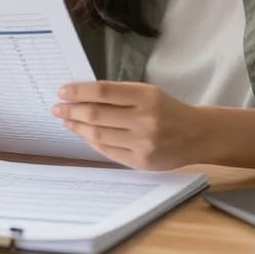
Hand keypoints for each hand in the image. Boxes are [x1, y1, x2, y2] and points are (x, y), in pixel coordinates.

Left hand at [51, 81, 203, 169]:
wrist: (197, 135)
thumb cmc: (168, 110)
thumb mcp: (148, 93)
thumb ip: (119, 95)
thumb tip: (82, 96)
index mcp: (146, 96)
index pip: (103, 92)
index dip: (78, 91)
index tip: (62, 91)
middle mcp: (144, 119)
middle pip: (96, 115)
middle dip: (72, 111)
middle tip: (57, 108)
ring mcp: (142, 143)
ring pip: (98, 135)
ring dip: (78, 127)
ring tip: (67, 121)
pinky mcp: (140, 162)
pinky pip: (107, 151)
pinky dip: (92, 142)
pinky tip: (84, 134)